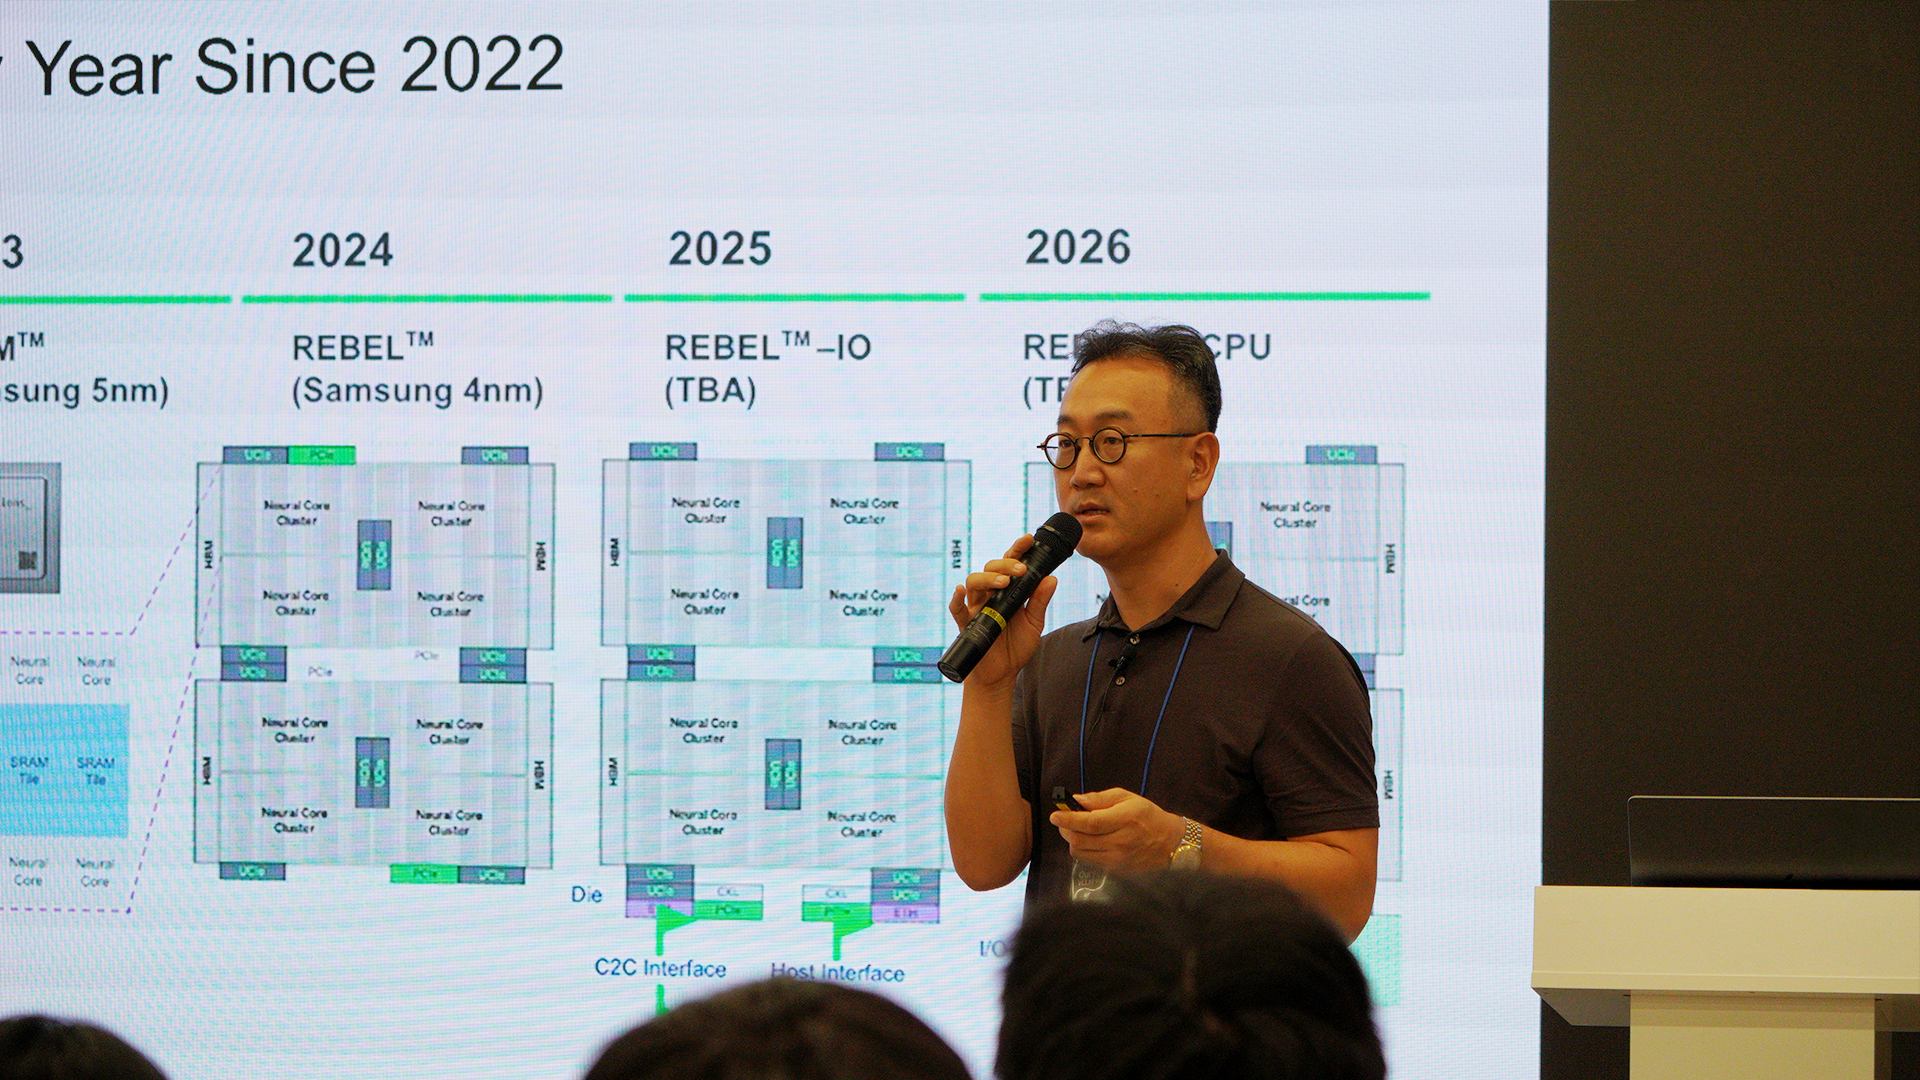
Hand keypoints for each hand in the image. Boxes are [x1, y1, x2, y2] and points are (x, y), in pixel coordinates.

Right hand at [947, 534, 1057, 688]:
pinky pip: (957, 609)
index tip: (1028, 539)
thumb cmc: (1017, 646)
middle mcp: (990, 595)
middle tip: (1021, 569)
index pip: (1010, 564)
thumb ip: (1040, 601)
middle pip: (990, 568)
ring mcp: (977, 608)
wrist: (1003, 674)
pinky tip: (959, 591)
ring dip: (987, 578)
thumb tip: (1052, 578)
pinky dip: (956, 599)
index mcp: (1007, 591)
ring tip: (1003, 582)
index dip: (1017, 550)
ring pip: (973, 582)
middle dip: (1005, 564)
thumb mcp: (1034, 623)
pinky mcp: (967, 624)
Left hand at [1048, 787, 1184, 872]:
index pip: (1090, 823)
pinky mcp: (1115, 870)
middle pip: (1080, 839)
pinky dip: (1083, 849)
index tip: (1055, 815)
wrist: (1169, 843)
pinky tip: (1089, 841)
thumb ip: (1101, 798)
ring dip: (1072, 840)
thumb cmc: (1147, 816)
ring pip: (1080, 852)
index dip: (1069, 819)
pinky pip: (1089, 860)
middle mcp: (1120, 842)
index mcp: (1124, 820)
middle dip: (1065, 829)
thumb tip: (1077, 800)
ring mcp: (1117, 859)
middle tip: (1063, 820)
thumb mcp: (1127, 798)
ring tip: (1077, 829)